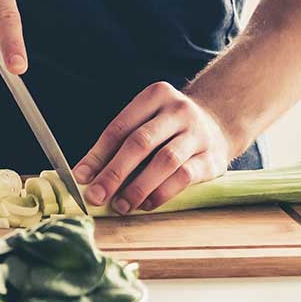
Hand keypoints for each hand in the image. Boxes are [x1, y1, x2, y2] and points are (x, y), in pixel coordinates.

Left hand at [74, 83, 238, 213]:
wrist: (219, 124)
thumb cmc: (169, 127)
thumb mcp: (146, 122)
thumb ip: (118, 144)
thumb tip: (85, 175)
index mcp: (155, 96)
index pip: (119, 127)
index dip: (97, 154)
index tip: (81, 178)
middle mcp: (178, 110)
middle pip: (140, 143)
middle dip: (114, 172)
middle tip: (96, 196)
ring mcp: (198, 133)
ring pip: (164, 161)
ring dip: (138, 186)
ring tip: (121, 205)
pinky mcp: (212, 158)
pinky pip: (184, 176)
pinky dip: (162, 193)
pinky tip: (147, 204)